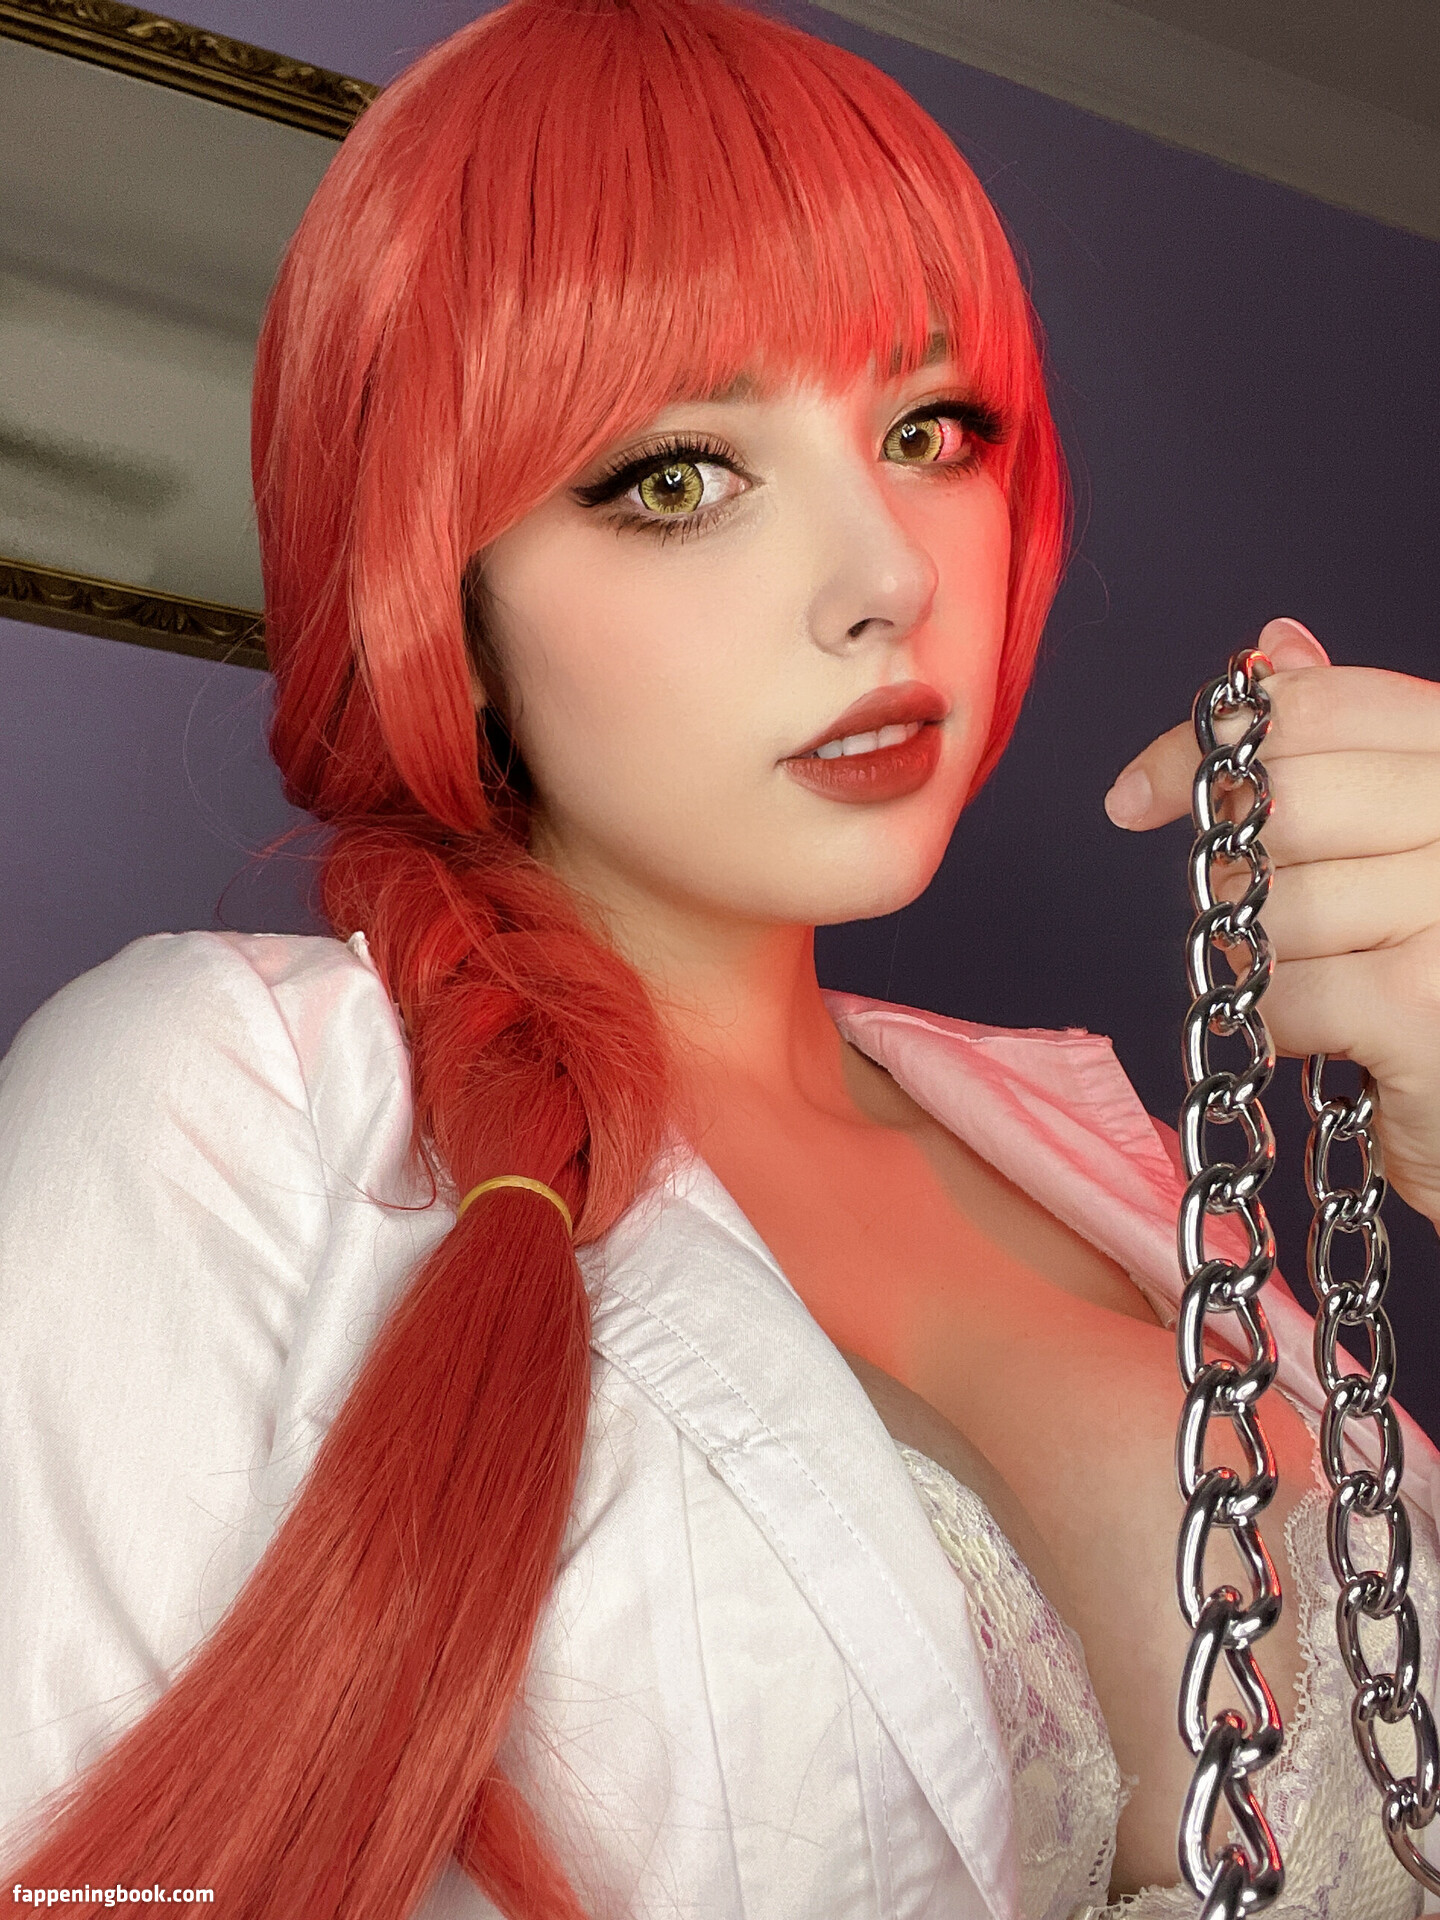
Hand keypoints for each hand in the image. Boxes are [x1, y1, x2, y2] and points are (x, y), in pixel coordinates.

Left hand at [1104, 617, 1439, 1230]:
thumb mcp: (1409, 844)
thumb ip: (1354, 746)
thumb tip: (1275, 645)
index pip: (1321, 707)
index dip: (1206, 746)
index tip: (1136, 797)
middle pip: (1284, 799)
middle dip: (1237, 865)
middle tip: (1256, 918)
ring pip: (1276, 901)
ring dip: (1267, 957)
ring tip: (1326, 984)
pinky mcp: (1426, 1002)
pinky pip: (1286, 989)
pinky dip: (1282, 1023)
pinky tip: (1332, 1038)